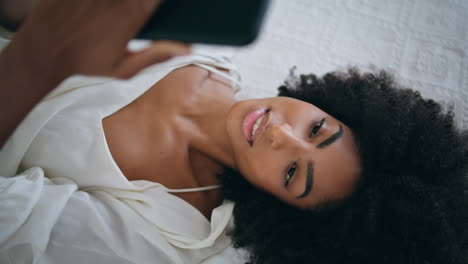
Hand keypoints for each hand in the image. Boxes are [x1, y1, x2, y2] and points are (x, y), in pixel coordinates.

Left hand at [10, 0, 190, 78]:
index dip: (163, 1)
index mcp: (128, 15)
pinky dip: (105, 1)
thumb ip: (155, 56)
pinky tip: (102, 10)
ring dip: (126, 1)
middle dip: (145, 2)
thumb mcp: (123, 70)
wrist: (41, 53)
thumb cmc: (83, 66)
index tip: (166, 7)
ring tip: (117, 15)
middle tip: (143, 11)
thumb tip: (186, 49)